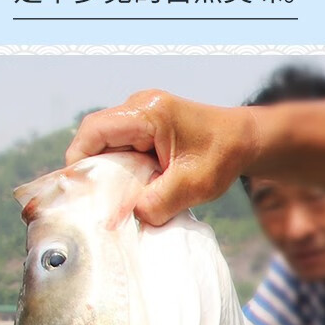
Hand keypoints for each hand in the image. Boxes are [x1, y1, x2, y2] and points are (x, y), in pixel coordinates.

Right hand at [66, 90, 257, 225]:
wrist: (246, 139)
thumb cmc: (223, 156)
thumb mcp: (192, 186)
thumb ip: (159, 204)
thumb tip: (132, 218)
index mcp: (148, 113)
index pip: (95, 131)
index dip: (79, 160)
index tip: (79, 191)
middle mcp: (140, 106)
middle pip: (95, 136)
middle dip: (90, 169)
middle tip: (91, 201)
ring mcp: (142, 113)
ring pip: (106, 142)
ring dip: (106, 170)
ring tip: (109, 199)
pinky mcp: (146, 126)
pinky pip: (120, 145)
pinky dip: (119, 168)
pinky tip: (127, 190)